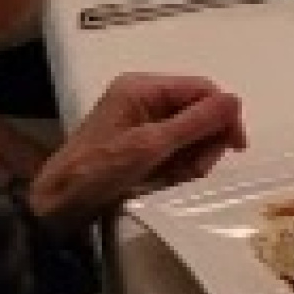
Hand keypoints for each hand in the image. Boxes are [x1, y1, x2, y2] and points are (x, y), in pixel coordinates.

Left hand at [28, 72, 245, 230]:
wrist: (58, 206)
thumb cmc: (98, 172)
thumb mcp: (151, 146)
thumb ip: (195, 123)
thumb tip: (234, 101)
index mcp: (142, 87)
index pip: (201, 89)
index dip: (223, 115)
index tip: (236, 148)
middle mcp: (143, 99)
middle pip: (198, 111)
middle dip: (204, 142)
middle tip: (195, 170)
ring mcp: (140, 123)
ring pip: (189, 134)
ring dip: (191, 158)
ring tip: (175, 178)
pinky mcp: (139, 145)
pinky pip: (174, 150)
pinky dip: (177, 166)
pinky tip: (166, 180)